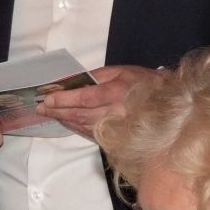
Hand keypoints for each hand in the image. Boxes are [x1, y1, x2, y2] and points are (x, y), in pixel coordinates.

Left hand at [36, 64, 161, 139]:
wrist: (168, 104)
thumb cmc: (143, 82)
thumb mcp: (120, 71)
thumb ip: (96, 76)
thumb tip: (71, 82)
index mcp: (117, 92)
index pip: (84, 98)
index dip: (63, 99)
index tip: (47, 98)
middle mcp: (116, 112)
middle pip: (79, 115)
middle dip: (57, 111)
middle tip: (41, 108)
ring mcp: (117, 128)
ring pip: (83, 126)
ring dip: (64, 120)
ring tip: (49, 113)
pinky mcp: (117, 138)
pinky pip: (91, 134)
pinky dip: (76, 127)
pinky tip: (67, 121)